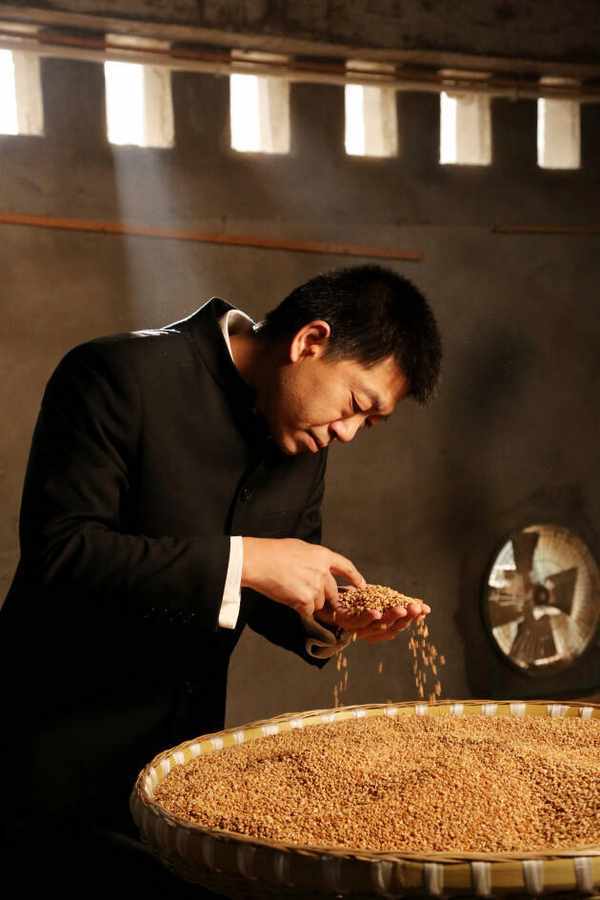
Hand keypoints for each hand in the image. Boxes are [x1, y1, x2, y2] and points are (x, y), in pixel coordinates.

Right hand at [242, 537, 365, 618]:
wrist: (259, 562)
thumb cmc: (274, 552)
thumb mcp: (300, 548)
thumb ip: (314, 559)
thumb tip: (318, 566)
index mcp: (323, 555)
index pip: (346, 567)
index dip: (355, 577)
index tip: (362, 585)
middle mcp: (323, 572)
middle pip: (333, 592)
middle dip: (326, 597)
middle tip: (313, 597)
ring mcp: (315, 587)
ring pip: (320, 603)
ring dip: (310, 602)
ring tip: (292, 591)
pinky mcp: (305, 600)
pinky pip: (308, 611)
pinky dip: (300, 609)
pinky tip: (289, 598)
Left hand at [317, 597, 430, 643]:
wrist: (323, 598)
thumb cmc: (351, 599)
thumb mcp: (376, 599)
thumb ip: (395, 603)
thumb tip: (423, 606)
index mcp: (378, 627)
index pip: (398, 625)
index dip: (411, 618)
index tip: (424, 609)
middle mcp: (368, 631)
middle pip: (390, 628)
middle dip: (404, 618)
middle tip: (416, 608)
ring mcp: (356, 628)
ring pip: (375, 626)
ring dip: (389, 617)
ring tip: (401, 608)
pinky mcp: (342, 622)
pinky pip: (356, 622)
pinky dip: (367, 617)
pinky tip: (376, 612)